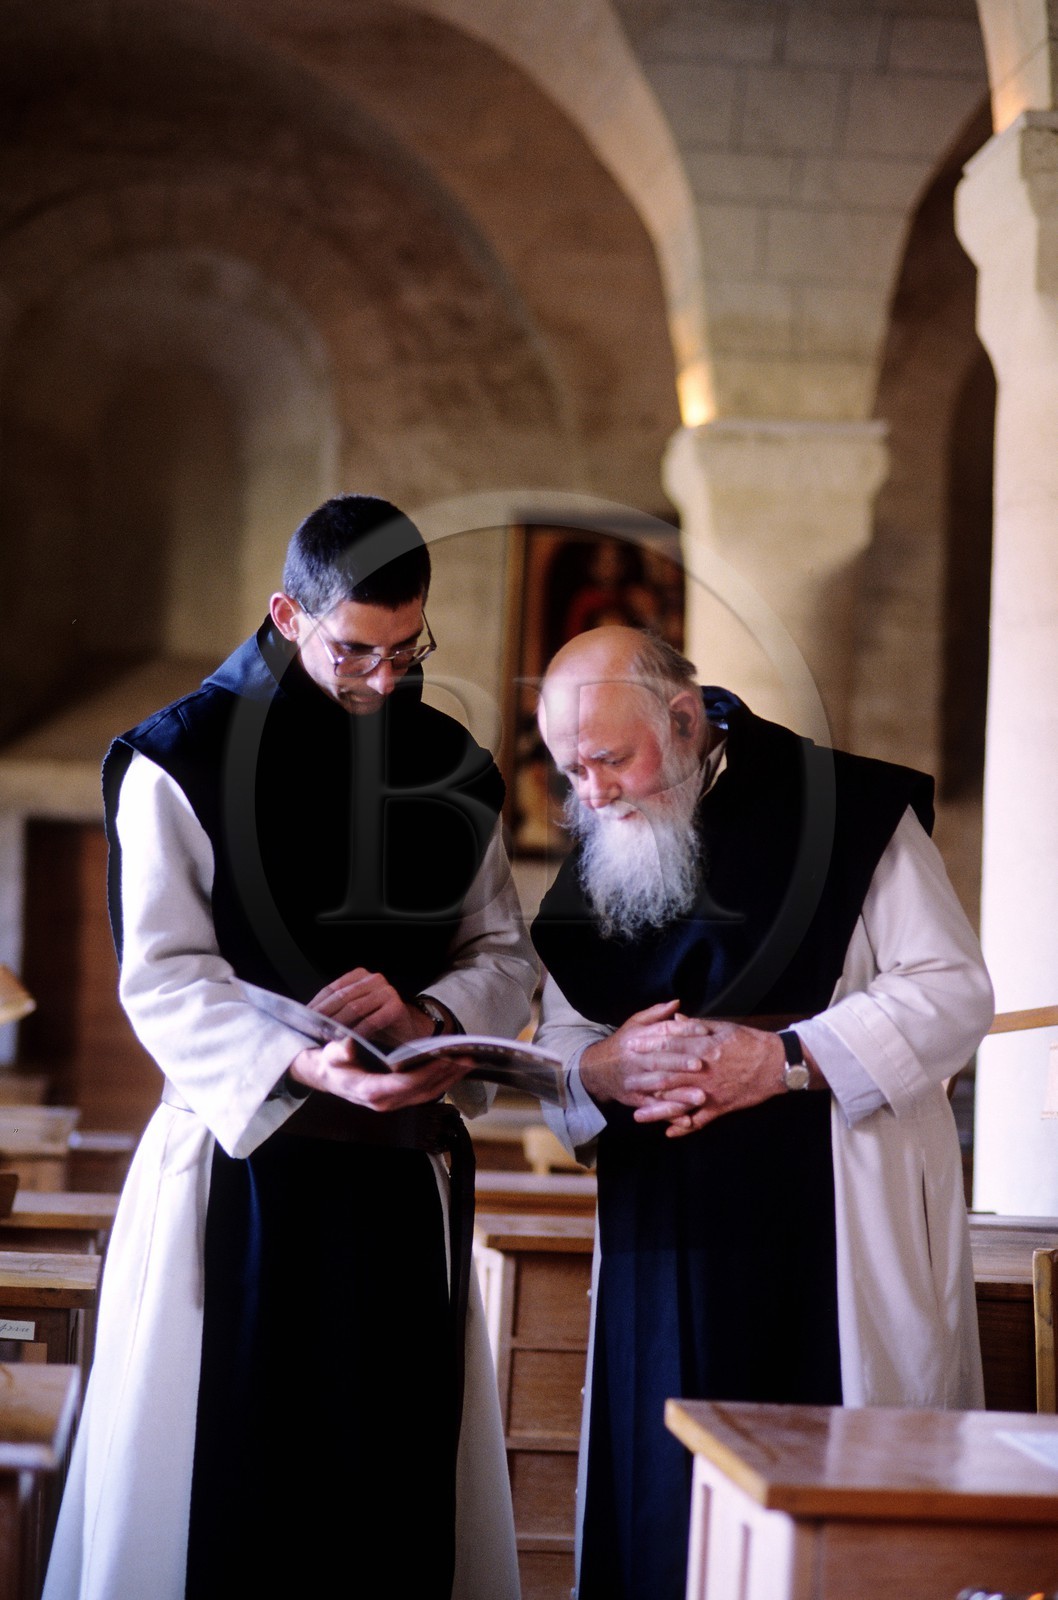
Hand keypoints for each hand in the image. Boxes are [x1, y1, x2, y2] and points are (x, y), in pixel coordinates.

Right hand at [287, 1038, 472, 1110]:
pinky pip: (426, 1091)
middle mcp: (385, 1101)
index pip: (406, 1083)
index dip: (428, 1072)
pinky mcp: (400, 1097)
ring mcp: (394, 1101)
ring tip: (468, 1061)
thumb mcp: (329, 1055)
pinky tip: (453, 1066)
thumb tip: (349, 1044)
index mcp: (371, 1091)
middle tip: (467, 1057)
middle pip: (424, 1090)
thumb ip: (339, 1051)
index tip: (445, 1058)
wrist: (327, 1076)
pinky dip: (442, 1079)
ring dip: (450, 1078)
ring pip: (429, 1093)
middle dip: (447, 1074)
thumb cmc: (331, 1064)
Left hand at [308, 968, 433, 1046]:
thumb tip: (305, 1016)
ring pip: (355, 1008)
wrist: (406, 1032)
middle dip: (324, 1016)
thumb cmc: (375, 1024)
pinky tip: (346, 1040)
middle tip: (312, 1031)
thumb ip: (334, 1010)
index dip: (316, 1004)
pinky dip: (357, 1032)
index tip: (302, 1019)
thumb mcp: (352, 1013)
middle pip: (342, 997)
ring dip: (338, 1024)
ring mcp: (387, 991)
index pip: (332, 989)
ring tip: (326, 1037)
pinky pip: (371, 1020)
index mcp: (359, 976)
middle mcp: (374, 979)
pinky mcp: (396, 1006)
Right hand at [579, 1000, 716, 1116]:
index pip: (662, 1032)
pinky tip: (688, 1118)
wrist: (596, 1070)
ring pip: (658, 1086)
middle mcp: (635, 1058)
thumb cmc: (624, 1044)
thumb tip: (678, 1002)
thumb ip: (656, 1014)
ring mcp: (634, 1080)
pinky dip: (670, 1114)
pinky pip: (654, 1107)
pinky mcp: (635, 1099)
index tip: (705, 1032)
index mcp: (637, 1037)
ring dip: (679, 1093)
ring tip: (701, 1097)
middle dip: (680, 1062)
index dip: (683, 1031)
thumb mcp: (634, 1024)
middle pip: (659, 1059)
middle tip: (701, 1065)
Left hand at [633, 1021, 817, 1137]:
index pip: (670, 1045)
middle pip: (669, 1075)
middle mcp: (704, 1071)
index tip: (630, 1046)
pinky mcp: (722, 1107)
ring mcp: (711, 1091)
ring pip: (679, 1102)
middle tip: (625, 1082)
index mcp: (704, 1047)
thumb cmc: (749, 1041)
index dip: (648, 1046)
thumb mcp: (723, 1027)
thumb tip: (674, 1019)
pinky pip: (700, 1120)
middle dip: (645, 1080)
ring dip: (657, 1110)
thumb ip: (696, 1025)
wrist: (777, 1064)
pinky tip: (669, 1133)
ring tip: (638, 1115)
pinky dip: (685, 1128)